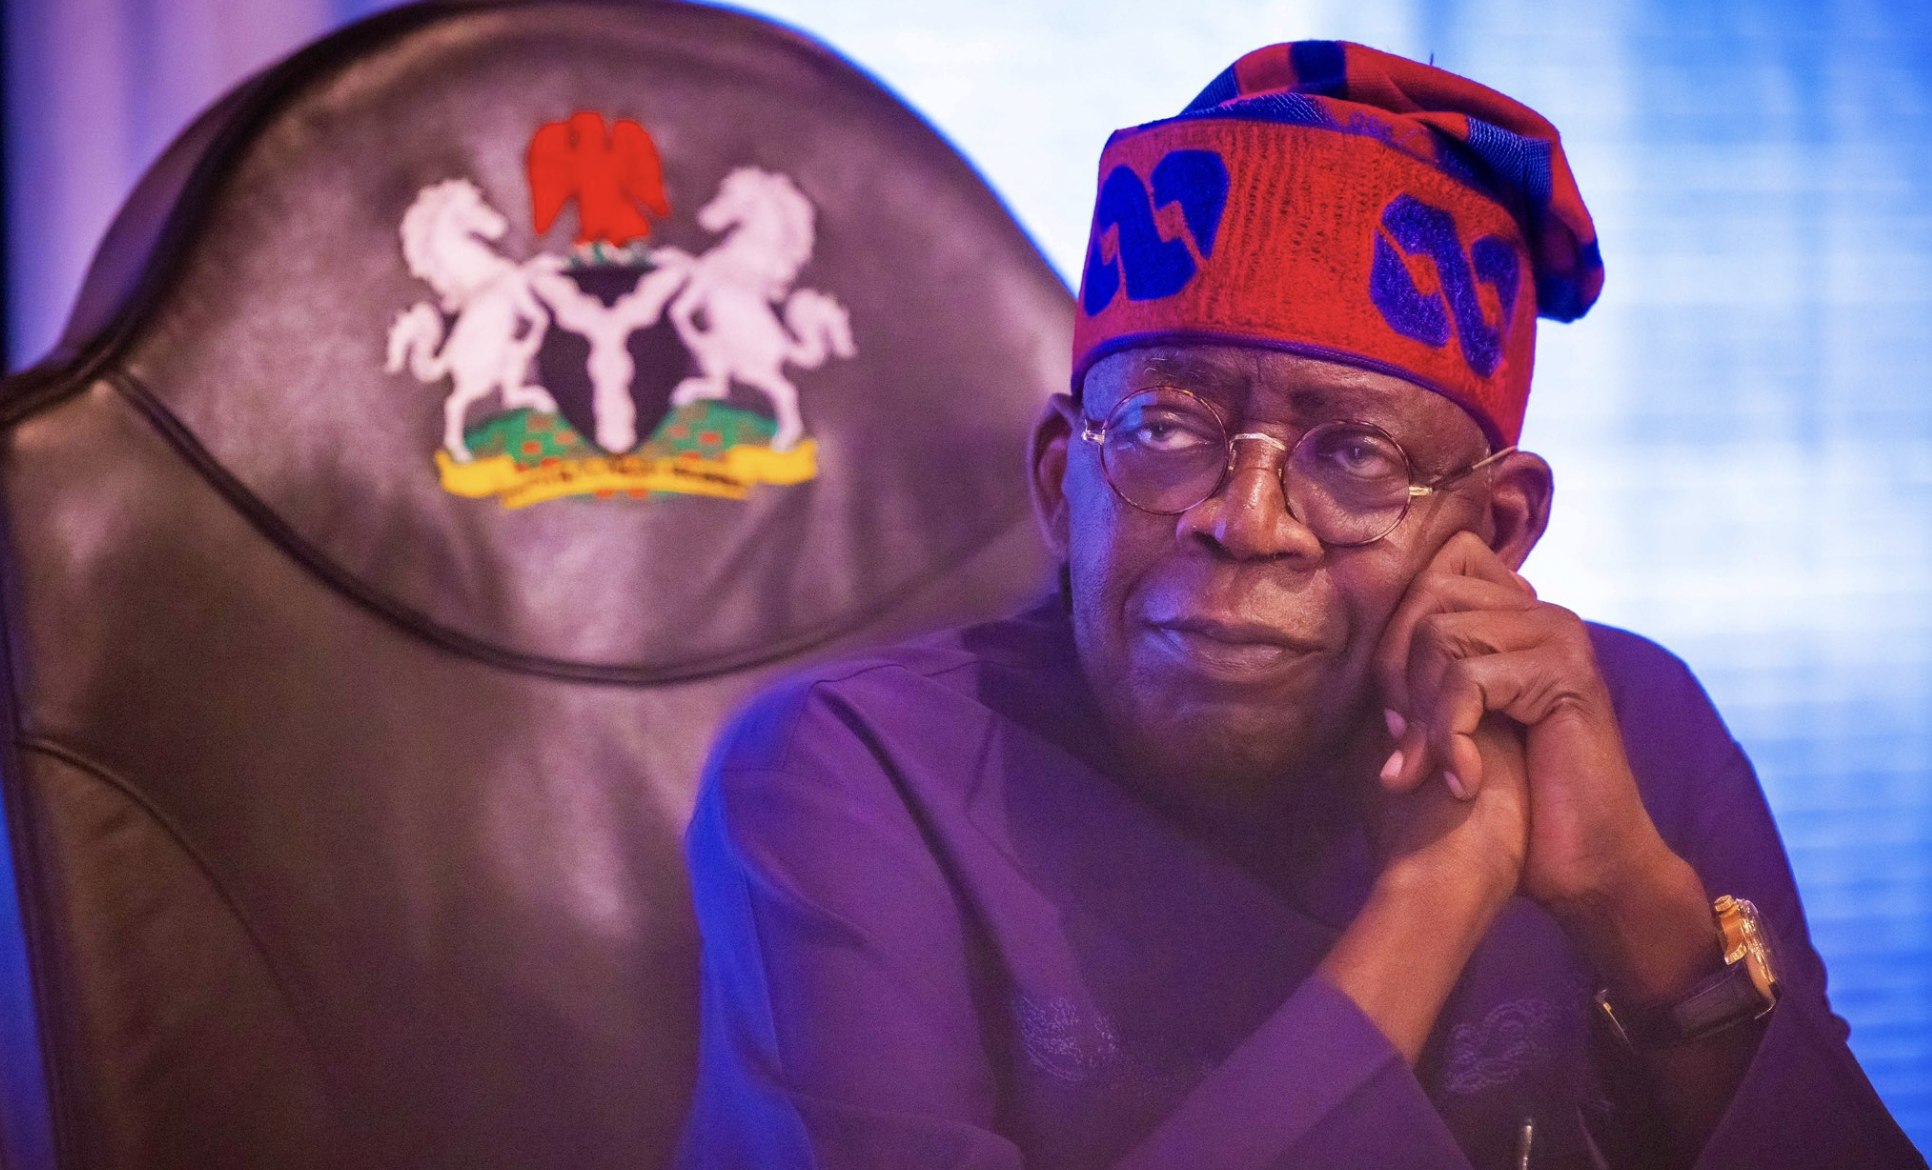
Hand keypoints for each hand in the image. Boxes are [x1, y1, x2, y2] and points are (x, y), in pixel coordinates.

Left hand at [1373, 532, 1671, 911]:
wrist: (1582, 865)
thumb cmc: (1508, 802)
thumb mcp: (1451, 725)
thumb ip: (1418, 674)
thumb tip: (1348, 634)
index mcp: (1514, 617)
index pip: (1435, 568)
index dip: (1396, 632)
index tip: (1396, 711)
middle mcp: (1540, 613)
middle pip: (1428, 592)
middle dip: (1398, 668)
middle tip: (1403, 742)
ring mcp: (1558, 637)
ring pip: (1440, 634)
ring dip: (1420, 711)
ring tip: (1426, 770)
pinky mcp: (1565, 673)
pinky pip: (1469, 679)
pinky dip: (1448, 736)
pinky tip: (1463, 783)